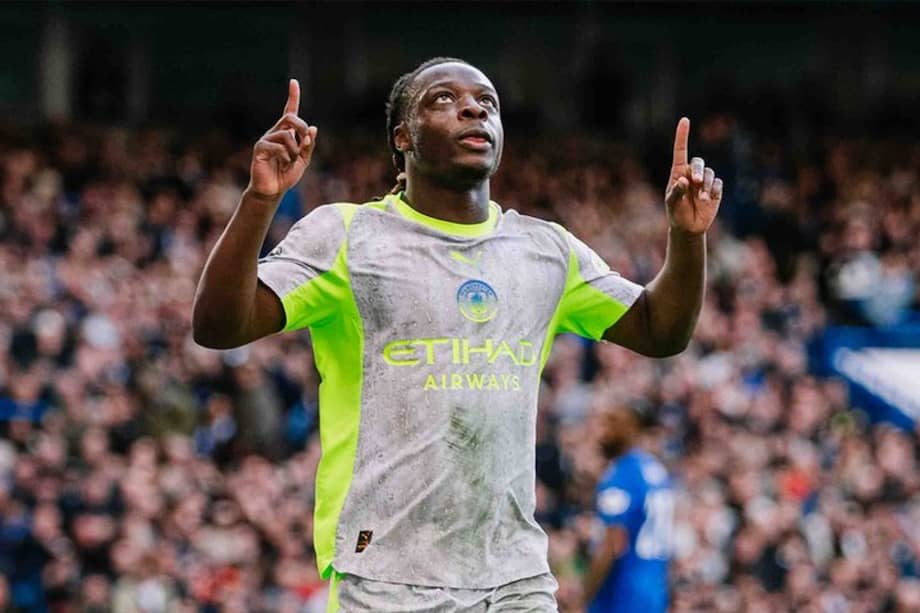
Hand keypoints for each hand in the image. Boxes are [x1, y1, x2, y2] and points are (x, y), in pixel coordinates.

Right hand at [248, 79, 317, 199]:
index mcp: (286, 134)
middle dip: (302, 129)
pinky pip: (278, 147)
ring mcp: (266, 139)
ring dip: (295, 151)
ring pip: (287, 135)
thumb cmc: (286, 175)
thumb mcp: (303, 161)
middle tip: (306, 144)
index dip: (292, 97)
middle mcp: (275, 132)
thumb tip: (313, 128)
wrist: (272, 190)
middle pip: (291, 118)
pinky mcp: (260, 148)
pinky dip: (286, 157)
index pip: (289, 111)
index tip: (294, 82)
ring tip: (290, 162)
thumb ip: (308, 146)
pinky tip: (282, 164)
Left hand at [664, 117, 722, 235]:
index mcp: (678, 173)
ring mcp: (704, 181)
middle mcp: (692, 174)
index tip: (685, 120)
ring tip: (700, 199)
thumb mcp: (672, 204)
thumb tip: (684, 180)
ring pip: (709, 174)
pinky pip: (718, 183)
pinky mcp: (715, 189)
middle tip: (696, 182)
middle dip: (698, 170)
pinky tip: (707, 200)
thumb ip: (676, 192)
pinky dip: (713, 191)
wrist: (688, 228)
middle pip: (698, 162)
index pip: (680, 151)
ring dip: (705, 185)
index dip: (682, 136)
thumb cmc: (676, 213)